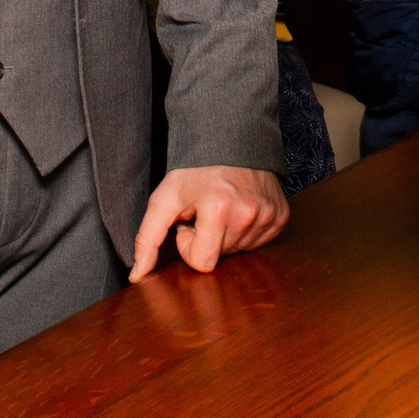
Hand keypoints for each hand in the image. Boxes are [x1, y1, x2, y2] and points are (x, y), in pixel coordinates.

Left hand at [129, 165, 287, 279]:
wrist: (229, 141)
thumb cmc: (193, 171)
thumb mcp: (164, 199)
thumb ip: (147, 238)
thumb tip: (137, 276)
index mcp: (218, 209)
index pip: (201, 262)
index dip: (189, 244)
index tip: (189, 221)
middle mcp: (248, 213)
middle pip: (221, 257)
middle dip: (208, 239)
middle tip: (205, 211)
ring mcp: (269, 215)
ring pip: (240, 251)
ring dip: (226, 235)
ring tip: (223, 207)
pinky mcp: (281, 216)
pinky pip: (259, 242)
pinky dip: (245, 230)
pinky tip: (240, 208)